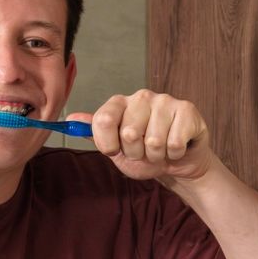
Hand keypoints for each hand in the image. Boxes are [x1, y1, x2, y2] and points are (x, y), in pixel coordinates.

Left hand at [67, 90, 213, 180]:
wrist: (177, 162)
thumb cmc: (145, 154)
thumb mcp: (116, 148)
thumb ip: (95, 134)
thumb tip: (70, 120)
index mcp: (120, 103)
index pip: (103, 120)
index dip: (108, 144)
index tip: (115, 151)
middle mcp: (142, 97)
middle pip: (129, 133)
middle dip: (137, 153)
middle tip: (144, 151)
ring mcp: (165, 101)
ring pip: (153, 141)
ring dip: (156, 156)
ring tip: (160, 150)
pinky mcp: (187, 110)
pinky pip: (174, 143)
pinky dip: (174, 154)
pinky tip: (176, 147)